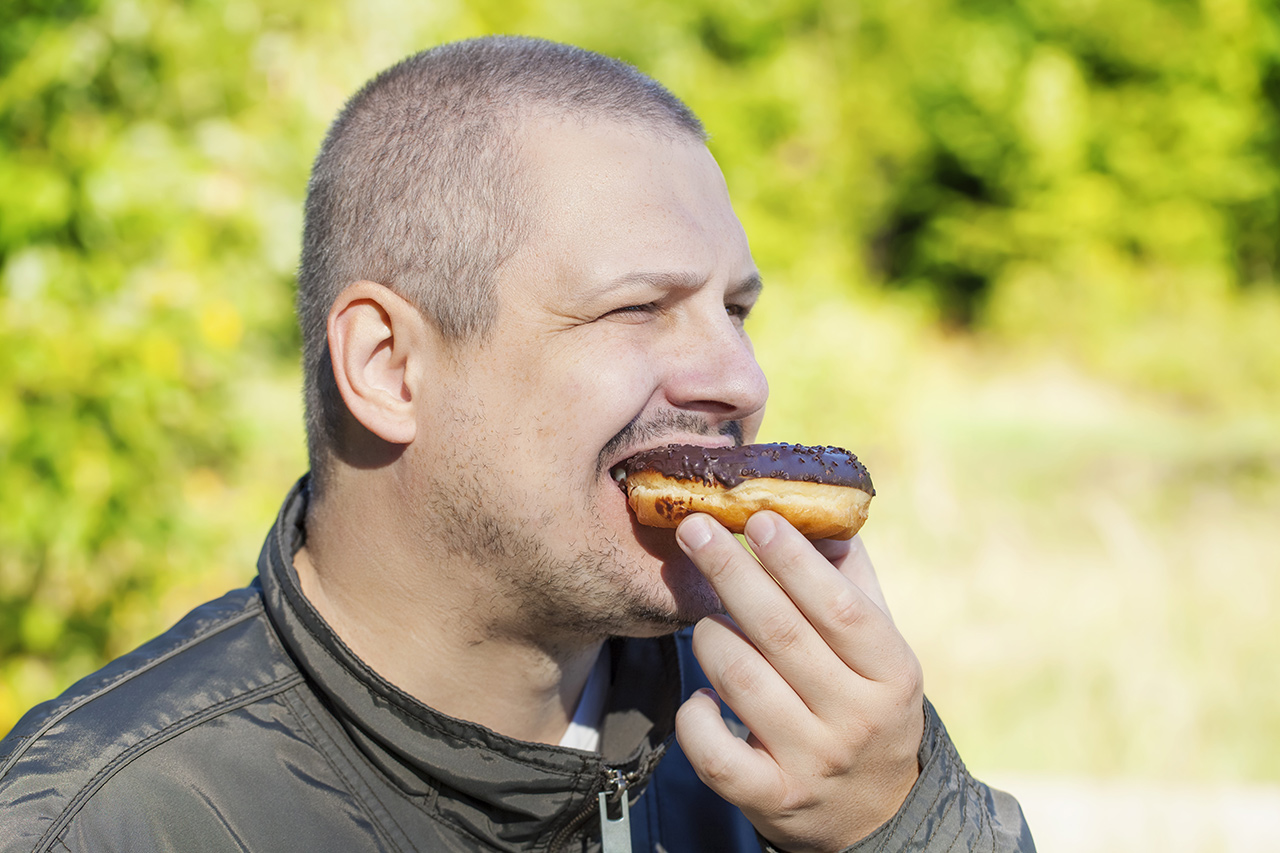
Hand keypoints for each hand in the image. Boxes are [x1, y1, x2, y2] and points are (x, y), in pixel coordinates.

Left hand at [673, 511, 923, 852]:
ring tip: (705, 619)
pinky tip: (702, 694)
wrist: (874, 812)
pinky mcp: (772, 797)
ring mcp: (813, 762)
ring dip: (710, 636)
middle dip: (730, 572)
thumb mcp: (880, 647)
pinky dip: (695, 716)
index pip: (839, 607)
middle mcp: (857, 719)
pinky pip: (714, 752)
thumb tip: (816, 512)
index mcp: (892, 673)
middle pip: (780, 633)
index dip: (794, 560)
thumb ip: (852, 581)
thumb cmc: (867, 703)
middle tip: (695, 528)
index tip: (758, 518)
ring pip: (740, 680)